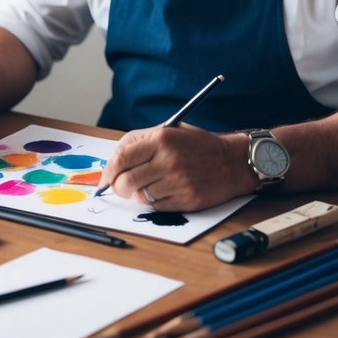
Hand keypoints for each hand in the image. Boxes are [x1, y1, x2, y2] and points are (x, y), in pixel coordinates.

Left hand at [97, 126, 253, 211]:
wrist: (233, 161)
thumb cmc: (198, 145)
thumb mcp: (170, 131)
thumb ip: (140, 142)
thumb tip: (112, 162)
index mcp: (161, 139)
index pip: (121, 158)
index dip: (108, 171)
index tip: (105, 179)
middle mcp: (168, 159)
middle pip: (125, 181)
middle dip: (117, 187)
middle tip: (120, 187)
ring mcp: (177, 181)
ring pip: (140, 196)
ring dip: (137, 194)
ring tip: (147, 186)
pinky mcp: (186, 199)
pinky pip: (156, 206)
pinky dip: (154, 202)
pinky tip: (163, 191)